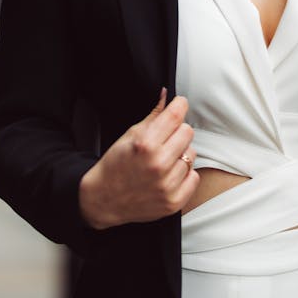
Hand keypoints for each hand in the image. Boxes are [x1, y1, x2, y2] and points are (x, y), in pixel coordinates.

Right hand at [79, 90, 199, 228]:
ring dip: (180, 155)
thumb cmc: (115, 166)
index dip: (179, 105)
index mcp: (146, 144)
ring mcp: (167, 185)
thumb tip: (166, 95)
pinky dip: (184, 175)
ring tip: (163, 161)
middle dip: (177, 132)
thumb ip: (152, 116)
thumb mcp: (129, 135)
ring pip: (192, 154)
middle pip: (188, 132)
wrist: (104, 199)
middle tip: (165, 139)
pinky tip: (169, 175)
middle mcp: (158, 164)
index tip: (179, 105)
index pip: (176, 115)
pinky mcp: (173, 202)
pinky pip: (194, 177)